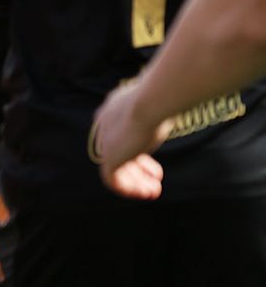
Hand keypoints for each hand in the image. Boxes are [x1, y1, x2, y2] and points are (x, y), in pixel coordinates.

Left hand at [91, 80, 170, 199]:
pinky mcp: (109, 157)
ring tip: (153, 192)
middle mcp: (104, 126)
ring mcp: (105, 142)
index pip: (121, 135)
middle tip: (157, 181)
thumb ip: (162, 103)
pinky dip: (128, 188)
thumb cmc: (163, 99)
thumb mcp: (160, 100)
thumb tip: (182, 93)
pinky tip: (144, 193)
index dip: (139, 153)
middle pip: (118, 152)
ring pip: (116, 168)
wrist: (151, 103)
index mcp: (112, 110)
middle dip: (138, 170)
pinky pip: (112, 180)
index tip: (157, 167)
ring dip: (135, 182)